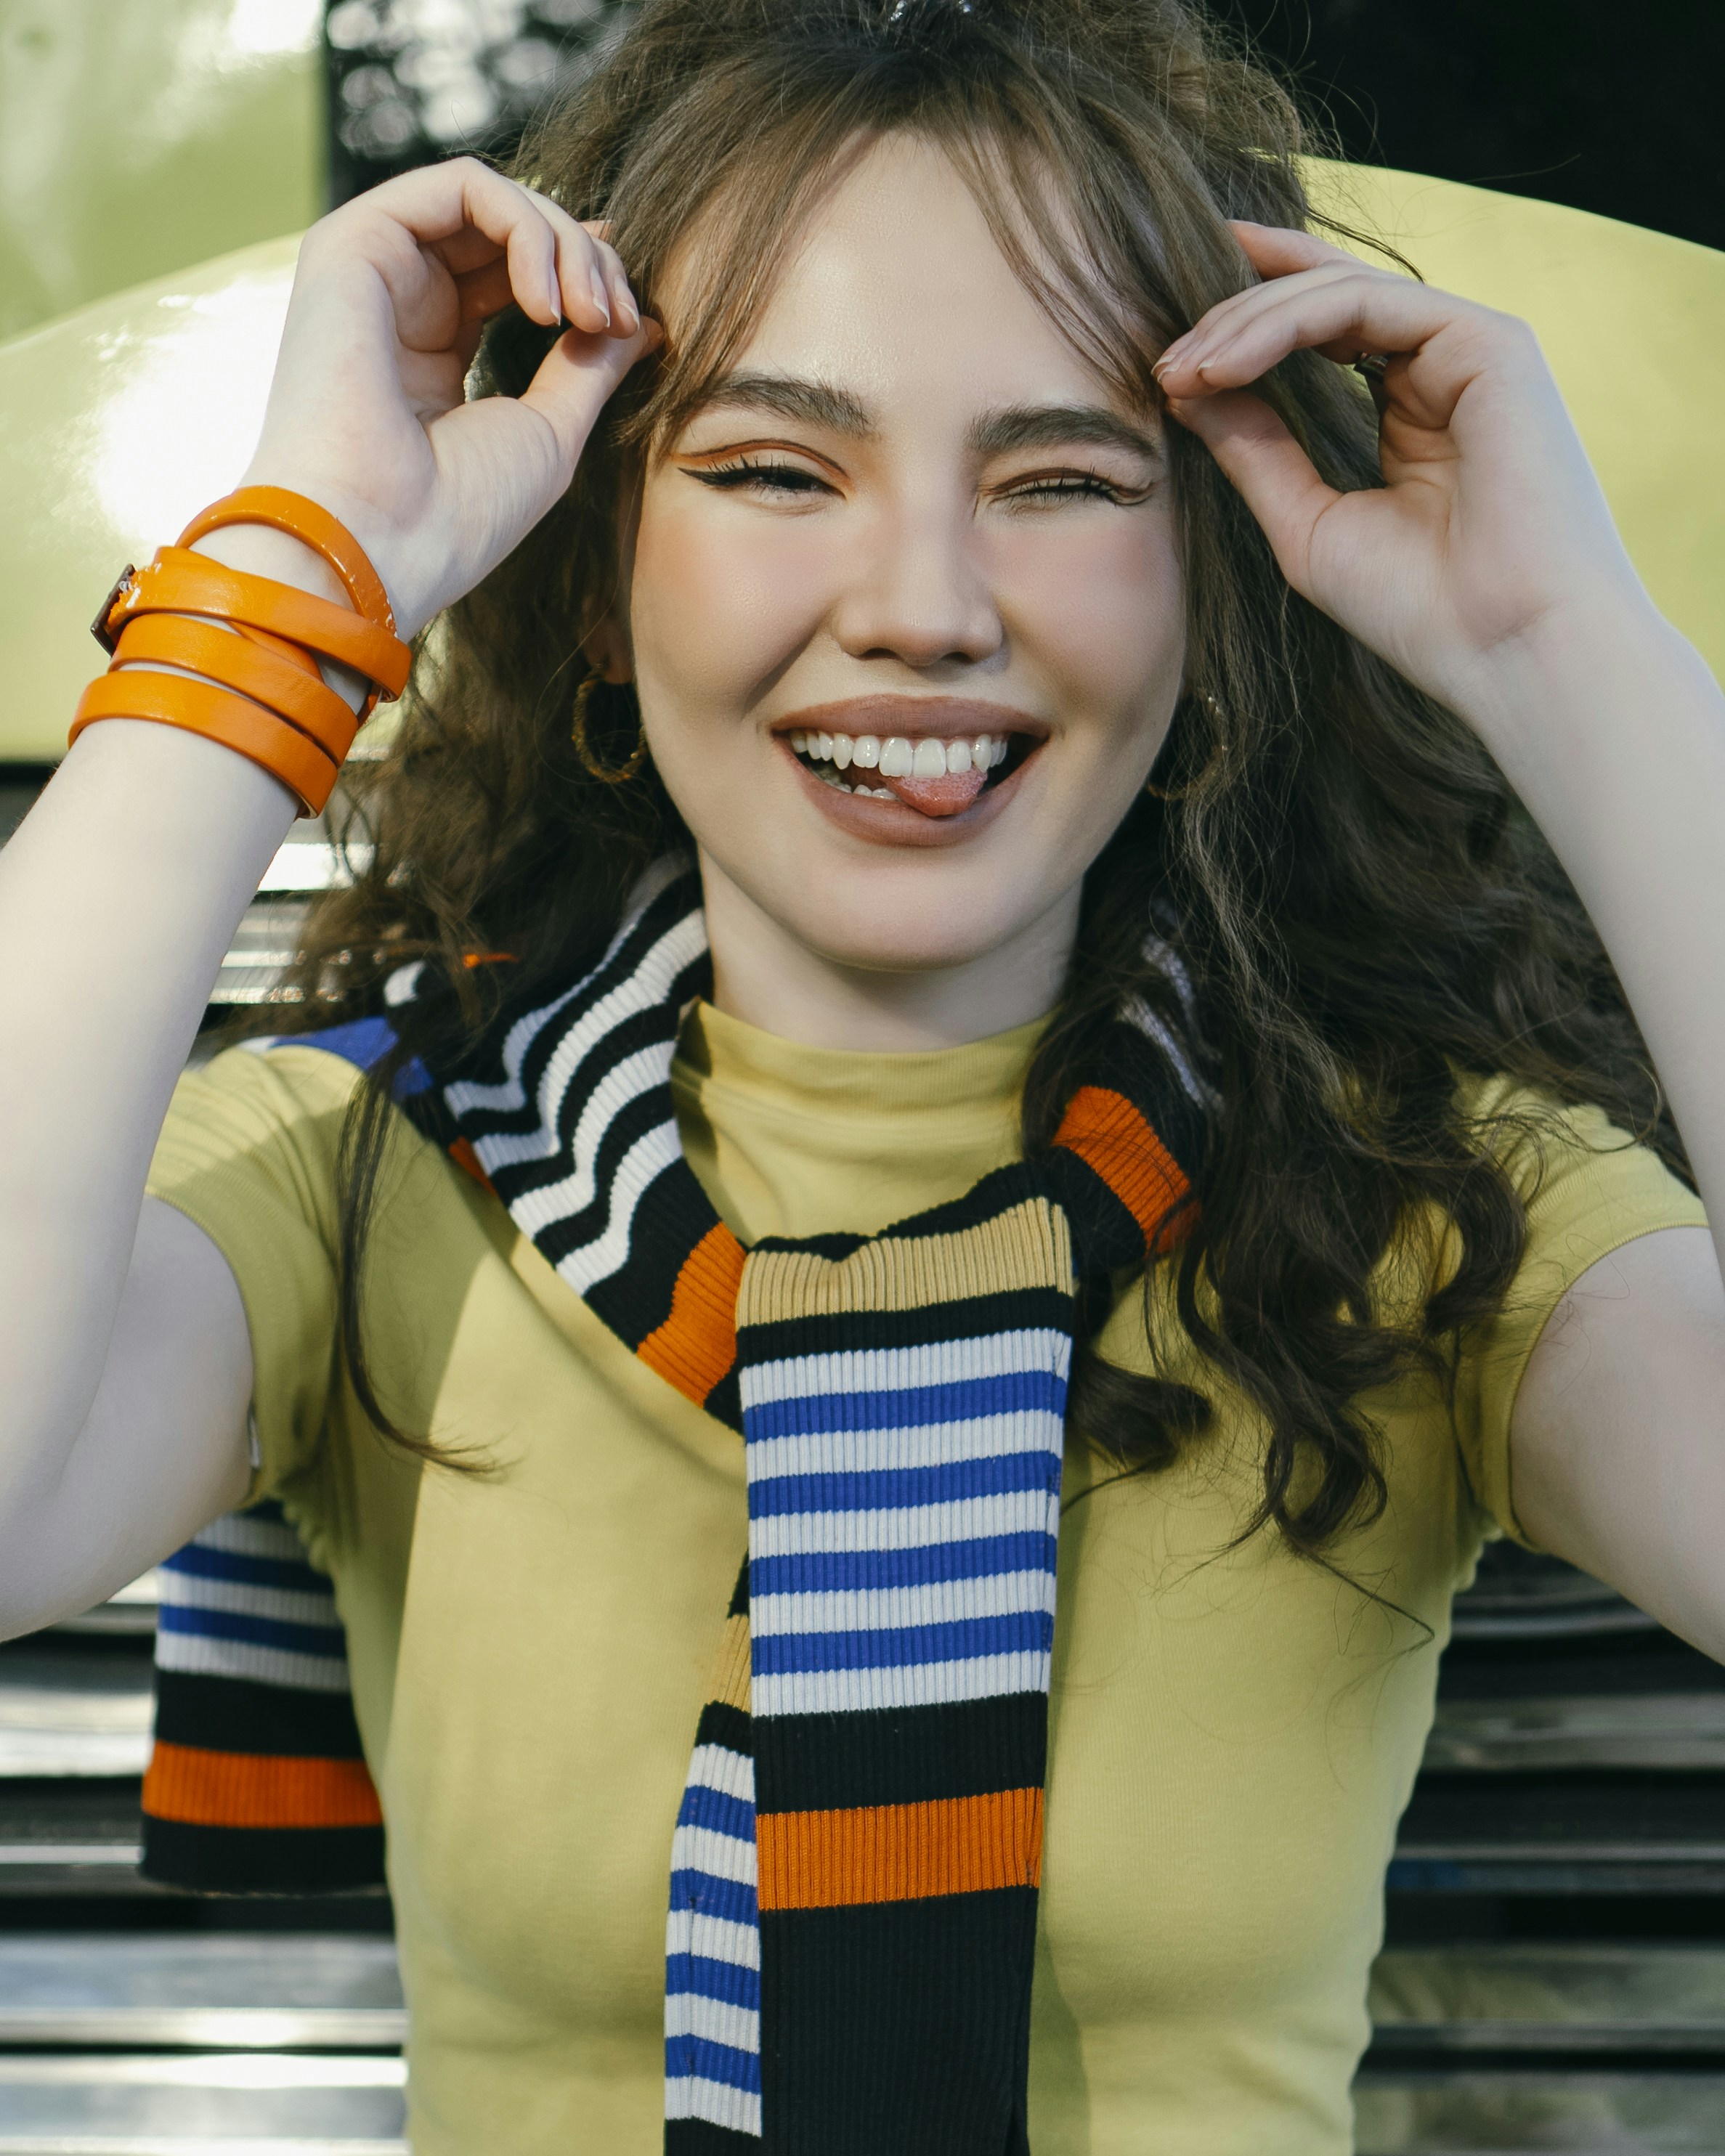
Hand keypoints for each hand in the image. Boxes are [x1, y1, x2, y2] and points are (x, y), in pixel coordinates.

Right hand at [234, 159, 658, 638]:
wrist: (377, 544)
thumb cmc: (457, 514)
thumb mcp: (550, 433)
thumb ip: (591, 366)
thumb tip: (644, 321)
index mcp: (434, 354)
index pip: (518, 275)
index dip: (586, 277)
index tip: (633, 323)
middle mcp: (399, 304)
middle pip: (510, 232)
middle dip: (587, 260)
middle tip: (618, 319)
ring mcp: (375, 269)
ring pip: (492, 200)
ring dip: (564, 241)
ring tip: (591, 312)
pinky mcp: (354, 242)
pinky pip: (462, 185)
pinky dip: (525, 225)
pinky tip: (545, 299)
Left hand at [1154, 224, 1650, 719]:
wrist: (1508, 651)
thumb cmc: (1420, 610)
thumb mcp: (1307, 523)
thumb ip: (1254, 450)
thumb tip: (1185, 386)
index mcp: (1415, 411)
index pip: (1324, 334)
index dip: (1246, 323)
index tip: (1168, 352)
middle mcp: (1447, 368)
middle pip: (1324, 300)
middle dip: (1231, 321)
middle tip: (1161, 364)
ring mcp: (1473, 348)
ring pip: (1337, 291)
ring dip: (1246, 322)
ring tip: (1182, 370)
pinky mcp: (1491, 341)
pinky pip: (1365, 301)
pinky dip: (1285, 323)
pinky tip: (1226, 366)